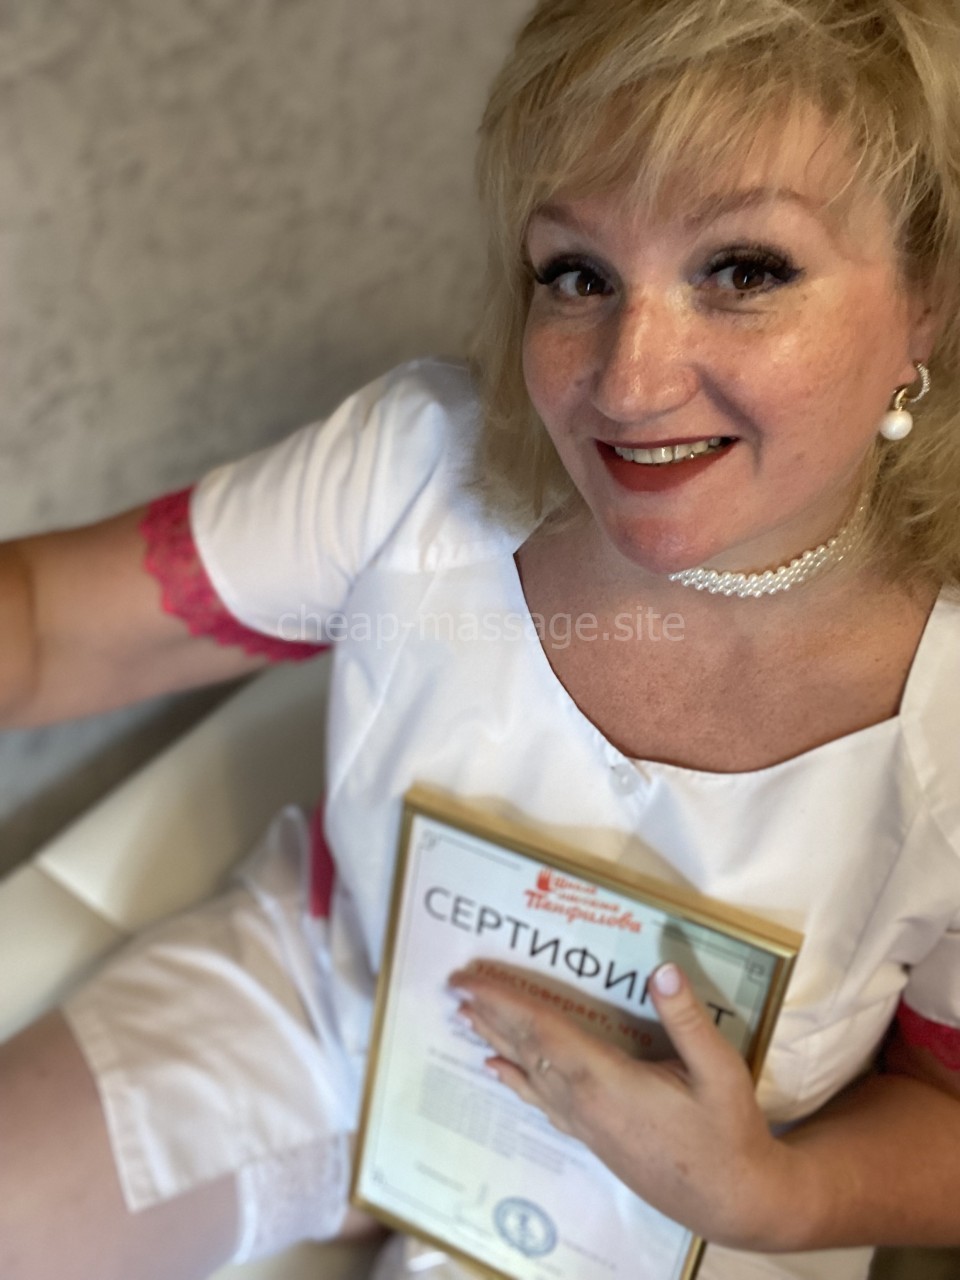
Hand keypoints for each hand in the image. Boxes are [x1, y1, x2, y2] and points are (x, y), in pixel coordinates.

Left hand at [448, 962, 797, 1248]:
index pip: (542, 1032)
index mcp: (606, 1080)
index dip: (504, 1002)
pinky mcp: (593, 1137)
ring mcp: (585, 1124)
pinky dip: (515, 1079)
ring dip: (496, 1041)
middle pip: (525, 1050)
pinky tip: (499, 1070)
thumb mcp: (720, 1071)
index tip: (472, 980)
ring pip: (528, 1074)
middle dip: (490, 1015)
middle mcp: (584, 1102)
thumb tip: (662, 969)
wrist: (732, 1201)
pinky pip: (541, 1100)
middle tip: (456, 987)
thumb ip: (688, 1020)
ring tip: (465, 1018)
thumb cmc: (727, 1133)